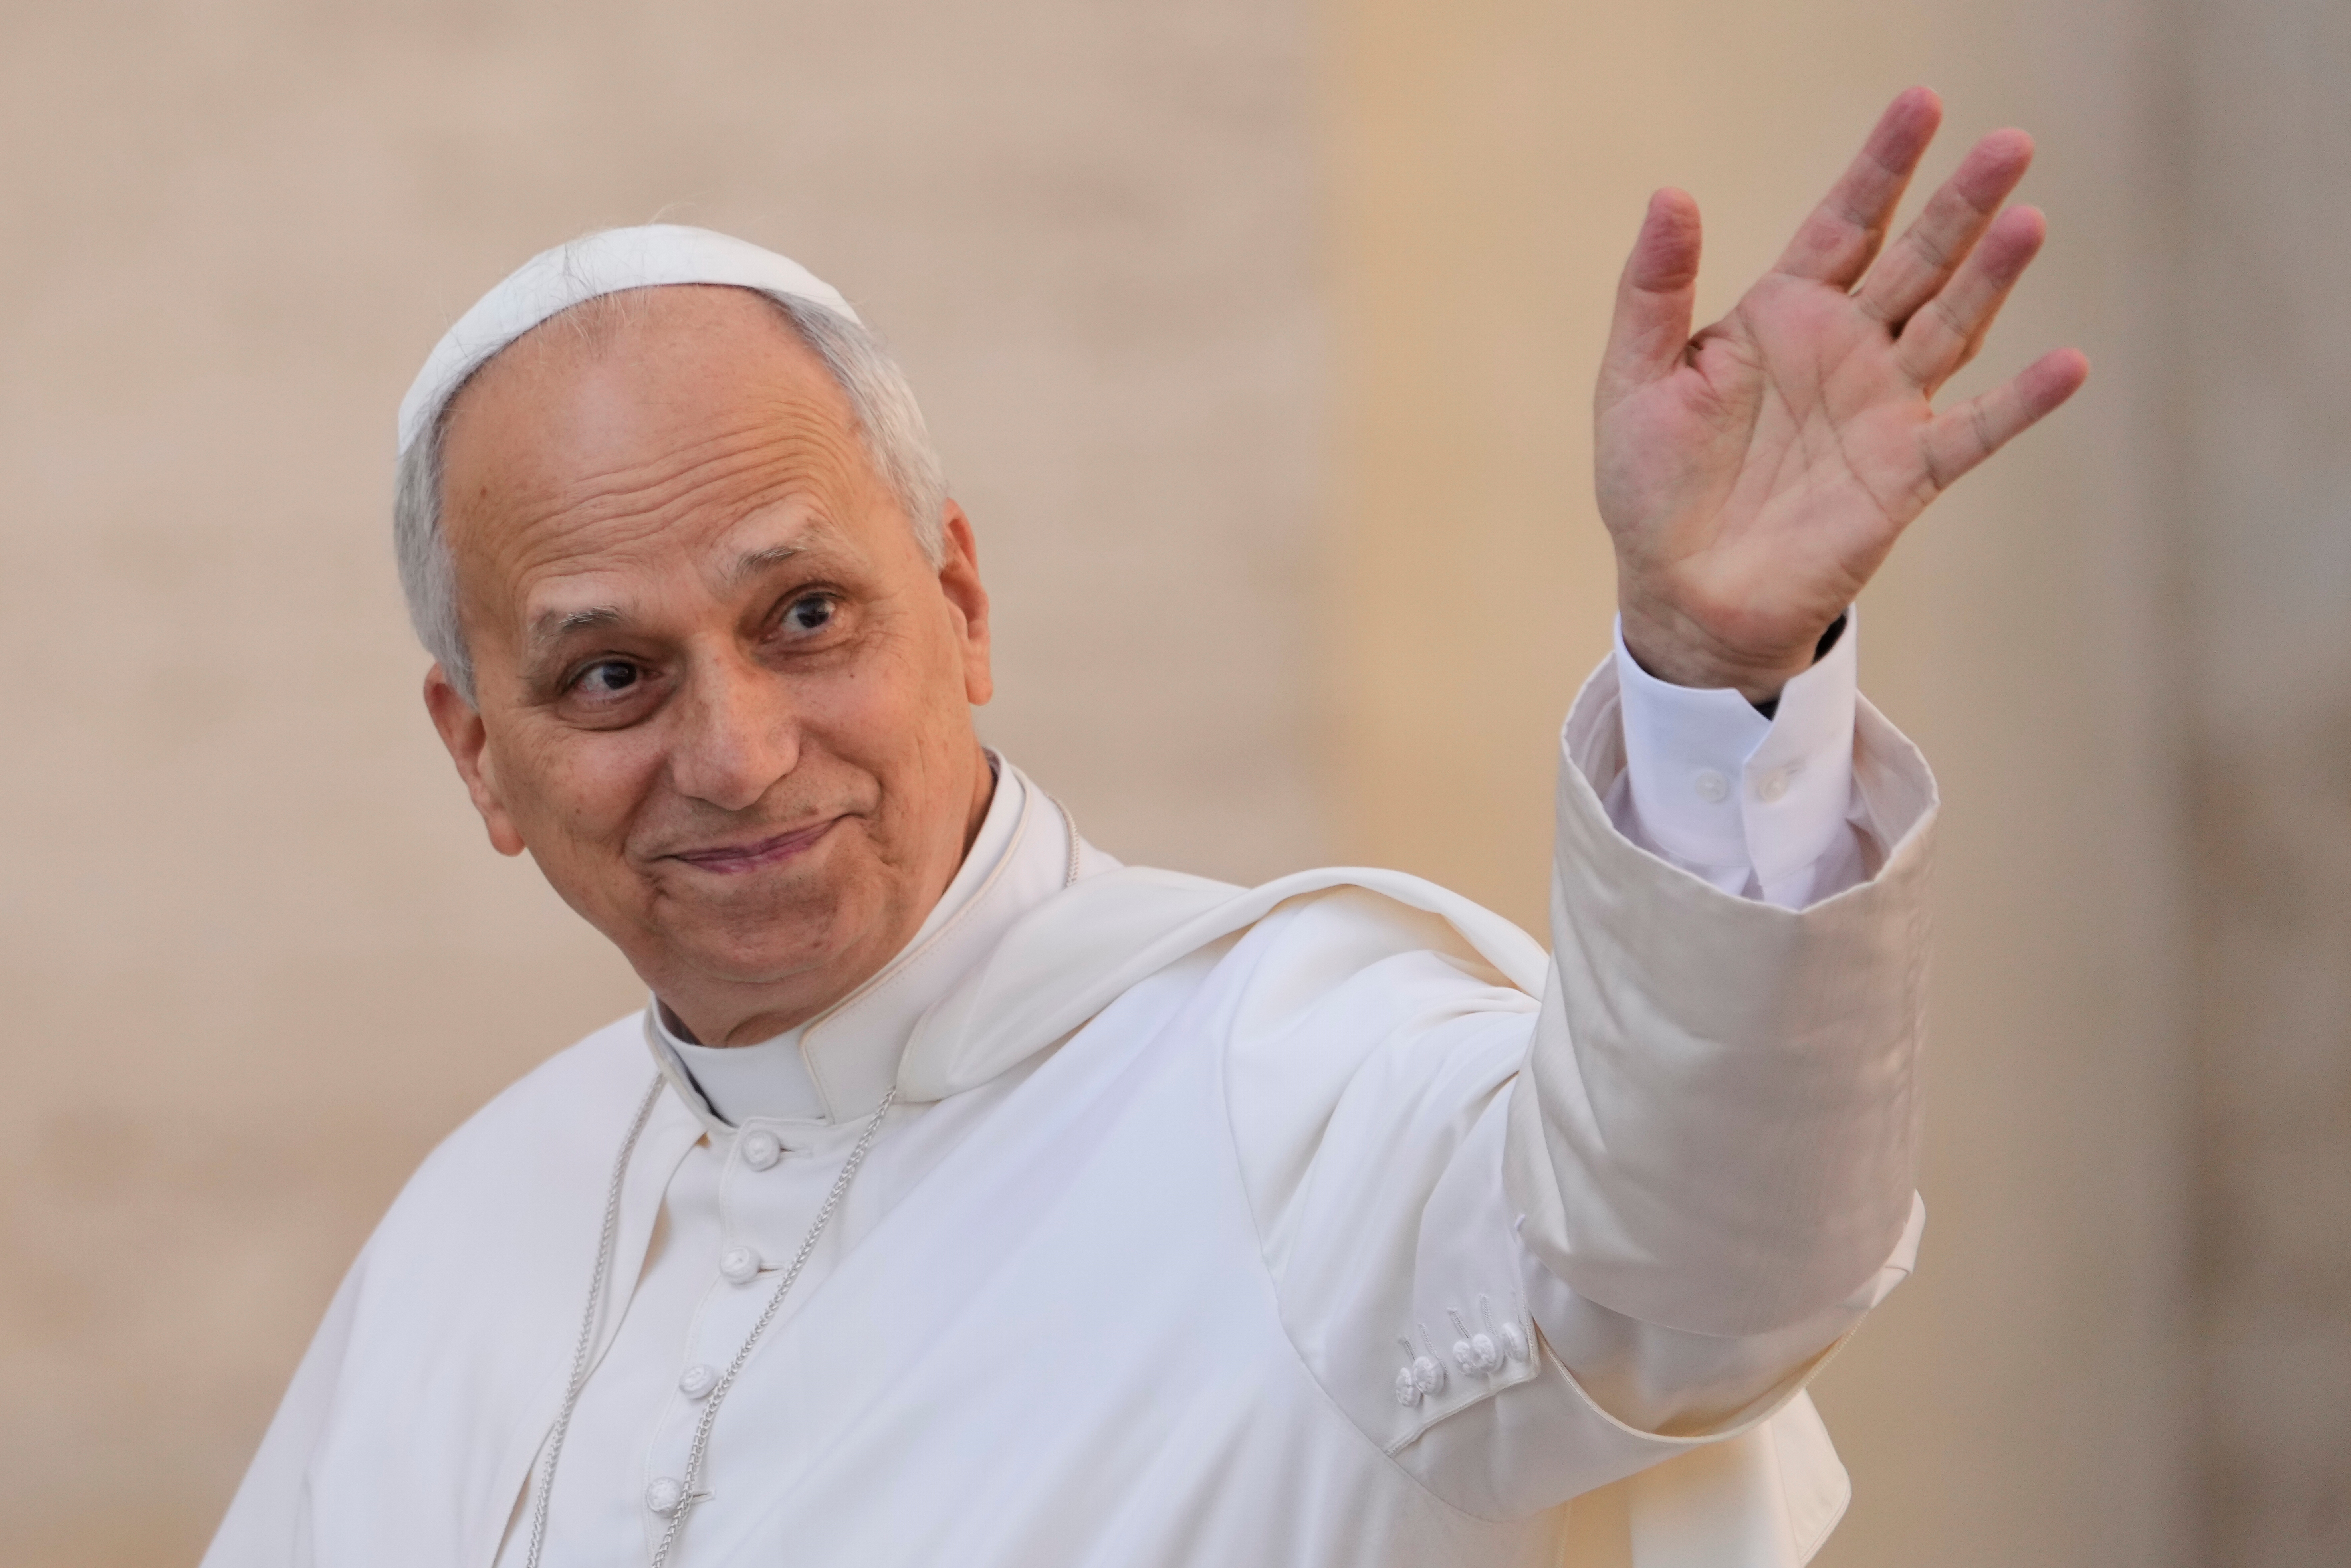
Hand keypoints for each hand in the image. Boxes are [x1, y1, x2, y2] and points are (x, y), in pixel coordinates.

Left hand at [1596, 87, 2089, 699]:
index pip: (1845, 223)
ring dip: (1992, 277)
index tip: (1921, 103)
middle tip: (2009, 143)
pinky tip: (2067, 365)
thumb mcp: (1634, 380)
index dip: (1882, 166)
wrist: (1680, 592)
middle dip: (1960, 203)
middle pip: (1916, 260)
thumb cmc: (1651, 488)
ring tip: (2027, 220)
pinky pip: (1973, 433)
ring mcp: (1882, 410)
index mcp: (1781, 318)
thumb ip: (1653, 289)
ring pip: (1952, 327)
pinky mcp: (1904, 476)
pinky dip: (2022, 403)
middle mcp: (1845, 351)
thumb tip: (1670, 193)